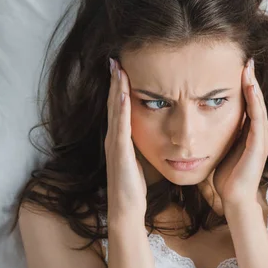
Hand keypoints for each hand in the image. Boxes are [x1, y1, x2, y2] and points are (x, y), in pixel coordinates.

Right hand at [105, 58, 146, 224]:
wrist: (126, 208)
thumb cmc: (134, 186)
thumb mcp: (139, 160)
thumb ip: (140, 145)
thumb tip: (153, 133)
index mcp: (119, 139)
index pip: (119, 108)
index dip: (120, 88)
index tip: (122, 68)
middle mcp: (114, 138)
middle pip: (114, 104)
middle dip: (115, 81)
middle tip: (115, 59)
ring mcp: (115, 144)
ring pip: (115, 110)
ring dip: (117, 89)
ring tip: (117, 69)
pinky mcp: (120, 152)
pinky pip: (121, 127)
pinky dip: (121, 109)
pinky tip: (124, 94)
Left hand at [213, 59, 267, 210]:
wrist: (234, 197)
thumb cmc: (228, 174)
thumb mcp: (225, 146)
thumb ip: (226, 132)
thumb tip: (212, 116)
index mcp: (254, 132)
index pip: (251, 102)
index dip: (246, 84)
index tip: (239, 65)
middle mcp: (262, 132)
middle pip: (257, 100)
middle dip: (251, 79)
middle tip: (247, 59)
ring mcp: (262, 138)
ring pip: (259, 105)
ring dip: (253, 86)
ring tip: (247, 68)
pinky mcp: (258, 145)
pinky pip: (257, 119)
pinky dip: (254, 102)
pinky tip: (250, 88)